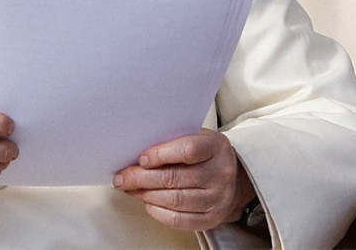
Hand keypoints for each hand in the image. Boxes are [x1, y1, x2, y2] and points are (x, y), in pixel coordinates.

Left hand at [113, 130, 253, 231]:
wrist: (232, 176)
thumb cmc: (205, 153)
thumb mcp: (194, 136)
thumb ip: (171, 140)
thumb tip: (135, 152)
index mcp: (216, 147)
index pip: (188, 150)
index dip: (161, 154)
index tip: (140, 158)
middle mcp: (220, 173)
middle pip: (176, 178)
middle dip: (142, 178)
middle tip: (123, 177)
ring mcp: (217, 198)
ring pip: (175, 200)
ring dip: (146, 195)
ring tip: (130, 188)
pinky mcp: (211, 218)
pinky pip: (180, 219)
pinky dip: (158, 212)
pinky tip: (147, 202)